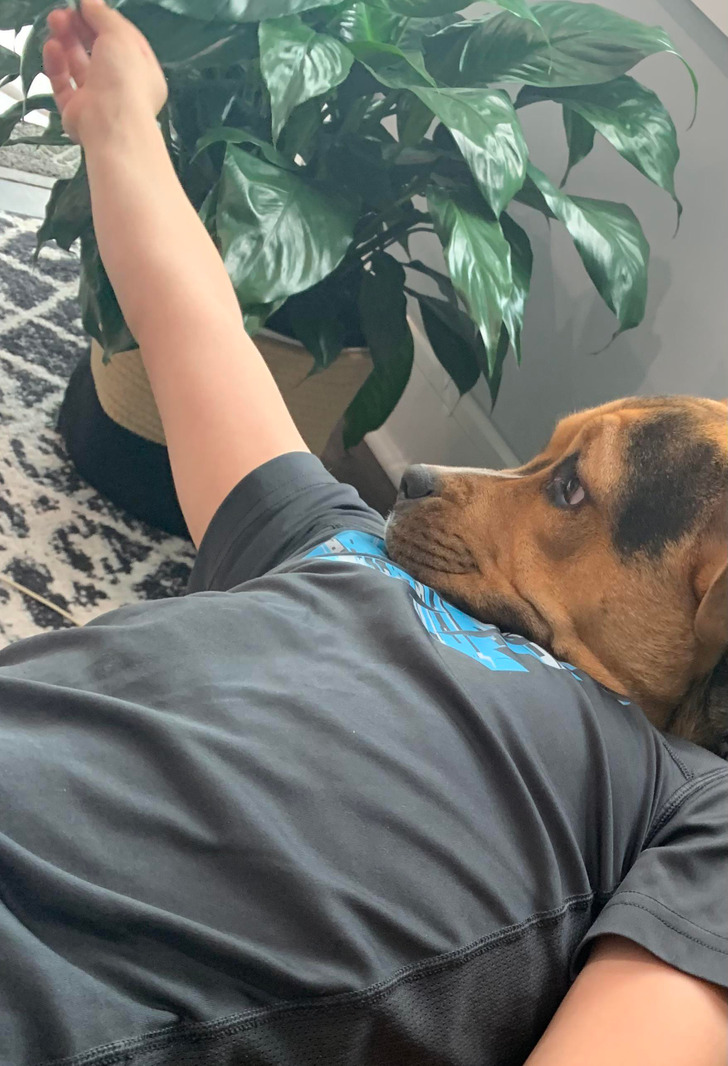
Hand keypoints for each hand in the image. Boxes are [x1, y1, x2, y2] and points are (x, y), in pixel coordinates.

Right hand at [43, 0, 166, 145]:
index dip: (104, 21)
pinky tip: (51, 47)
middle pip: (98, 52)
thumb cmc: (124, 79)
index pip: (123, 41)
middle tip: (63, 12)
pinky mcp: (77, 112)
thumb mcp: (120, 36)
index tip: (85, 6)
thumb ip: (104, 16)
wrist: (111, 124)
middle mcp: (122, 87)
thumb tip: (90, 2)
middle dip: (80, 28)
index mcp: (143, 72)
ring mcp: (99, 100)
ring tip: (55, 22)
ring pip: (79, 66)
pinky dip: (57, 65)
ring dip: (66, 42)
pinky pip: (64, 85)